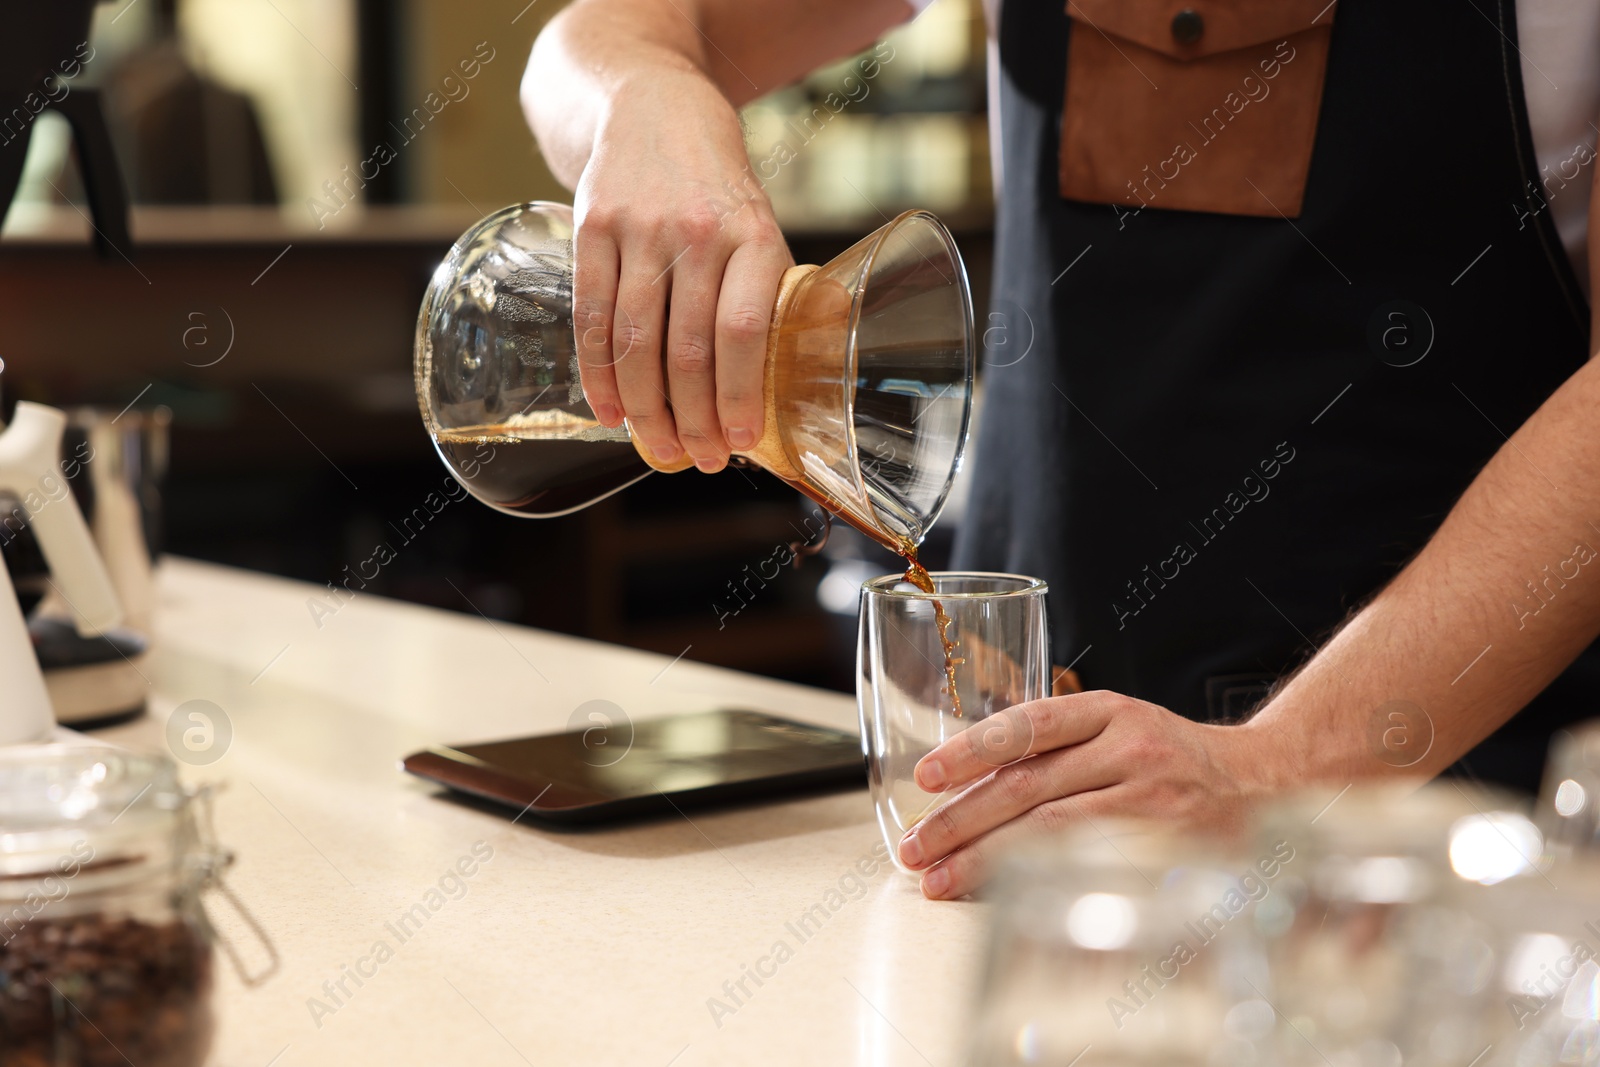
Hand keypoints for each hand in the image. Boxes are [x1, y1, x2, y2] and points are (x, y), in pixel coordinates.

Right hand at [571, 72, 792, 471]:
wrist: (653, 104)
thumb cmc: (715, 187)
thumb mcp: (759, 226)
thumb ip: (762, 296)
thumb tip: (768, 395)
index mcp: (755, 235)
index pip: (744, 332)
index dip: (738, 395)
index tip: (738, 442)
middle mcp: (698, 231)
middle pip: (688, 348)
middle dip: (691, 418)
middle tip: (695, 459)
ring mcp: (640, 228)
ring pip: (637, 341)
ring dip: (645, 409)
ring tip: (657, 447)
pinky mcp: (592, 226)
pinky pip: (592, 317)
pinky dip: (599, 374)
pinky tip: (609, 411)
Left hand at [896, 691, 1286, 899]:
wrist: (1267, 782)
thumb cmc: (1170, 759)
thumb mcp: (1119, 728)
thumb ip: (1056, 747)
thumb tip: (966, 787)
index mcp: (1109, 711)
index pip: (1027, 724)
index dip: (971, 749)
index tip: (926, 778)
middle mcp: (1129, 748)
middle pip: (1027, 785)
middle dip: (960, 820)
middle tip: (915, 848)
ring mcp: (1150, 800)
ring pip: (1049, 830)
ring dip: (984, 859)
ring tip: (939, 879)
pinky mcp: (1165, 846)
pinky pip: (1088, 866)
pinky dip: (1037, 882)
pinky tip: (1000, 897)